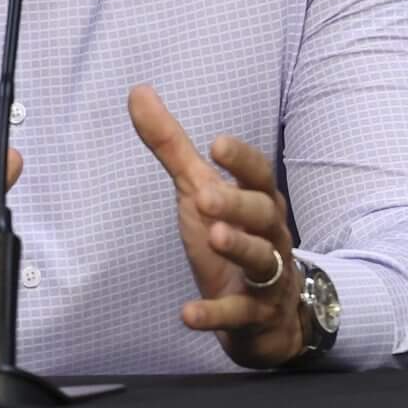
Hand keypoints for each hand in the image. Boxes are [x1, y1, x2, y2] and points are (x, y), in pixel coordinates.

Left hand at [127, 83, 301, 367]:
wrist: (266, 315)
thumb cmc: (229, 239)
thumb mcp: (198, 193)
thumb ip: (172, 147)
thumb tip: (137, 91)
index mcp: (260, 202)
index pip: (258, 175)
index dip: (241, 160)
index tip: (216, 144)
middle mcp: (270, 235)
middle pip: (262, 215)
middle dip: (237, 205)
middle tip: (205, 198)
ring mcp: (267, 278)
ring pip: (260, 260)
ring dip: (239, 249)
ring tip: (214, 240)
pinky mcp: (254, 315)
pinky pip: (238, 314)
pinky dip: (215, 314)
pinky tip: (188, 313)